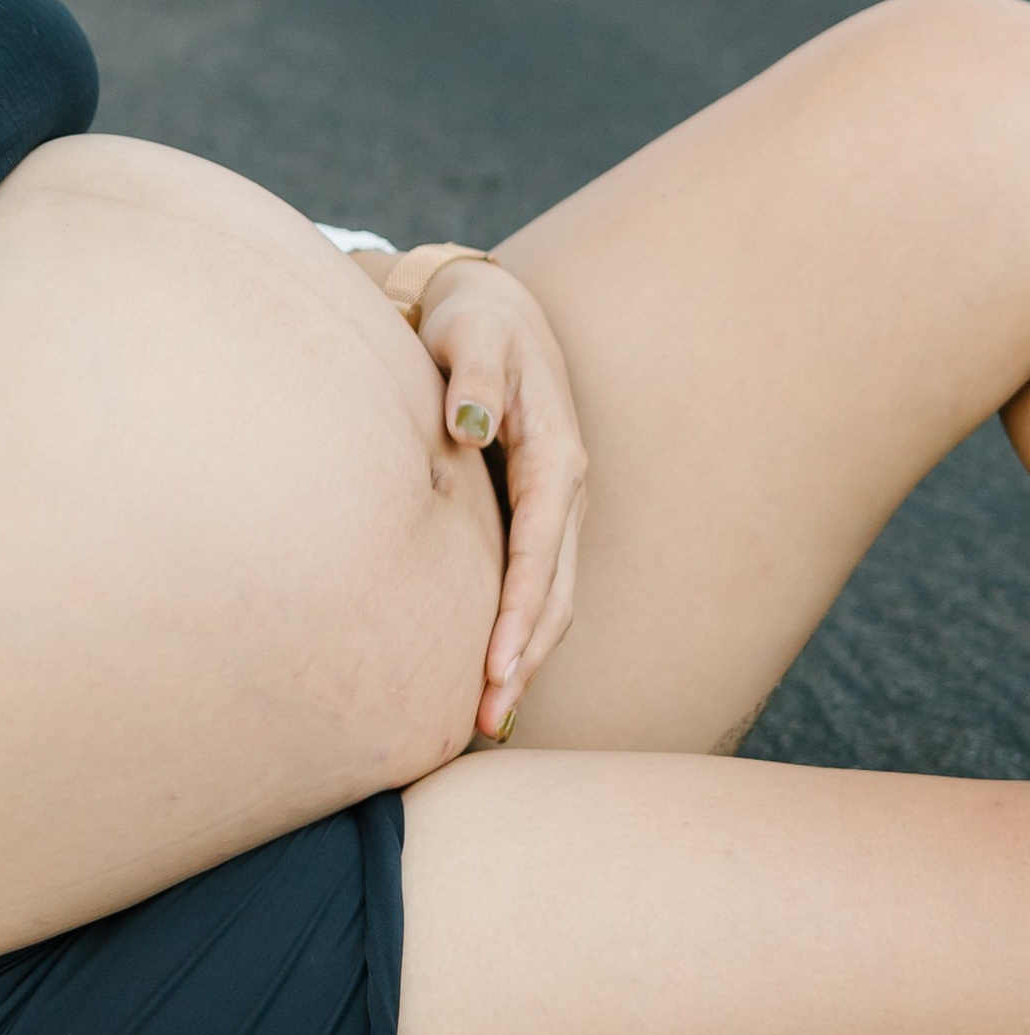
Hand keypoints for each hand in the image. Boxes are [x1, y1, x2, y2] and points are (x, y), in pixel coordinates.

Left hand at [383, 248, 587, 738]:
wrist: (496, 313)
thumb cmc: (476, 327)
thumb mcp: (473, 338)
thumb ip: (472, 380)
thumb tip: (470, 428)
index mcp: (554, 457)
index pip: (538, 550)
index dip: (518, 613)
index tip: (492, 668)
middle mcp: (564, 490)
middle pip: (554, 593)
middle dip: (525, 659)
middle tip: (487, 721)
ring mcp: (556, 509)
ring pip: (552, 598)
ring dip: (525, 659)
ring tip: (489, 720)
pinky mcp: (538, 516)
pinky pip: (537, 584)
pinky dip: (521, 633)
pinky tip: (492, 673)